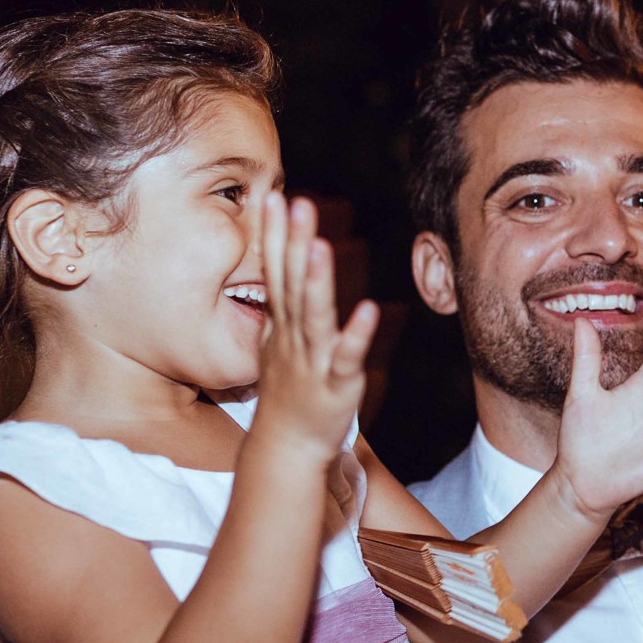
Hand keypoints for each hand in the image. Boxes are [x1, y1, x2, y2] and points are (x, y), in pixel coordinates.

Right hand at [251, 194, 378, 465]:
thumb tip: (287, 267)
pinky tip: (368, 310)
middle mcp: (293, 337)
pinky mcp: (336, 384)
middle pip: (290, 284)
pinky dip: (356, 335)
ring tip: (318, 247)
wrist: (288, 447)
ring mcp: (313, 360)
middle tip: (294, 201)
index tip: (274, 195)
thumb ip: (285, 303)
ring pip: (313, 317)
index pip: (276, 271)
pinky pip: (346, 357)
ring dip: (315, 282)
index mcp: (282, 325)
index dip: (276, 234)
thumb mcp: (279, 341)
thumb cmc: (288, 391)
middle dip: (291, 243)